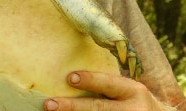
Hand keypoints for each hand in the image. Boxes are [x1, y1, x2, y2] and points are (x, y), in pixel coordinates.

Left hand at [44, 71, 173, 110]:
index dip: (90, 80)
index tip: (70, 78)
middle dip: (72, 107)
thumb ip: (109, 86)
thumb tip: (71, 78)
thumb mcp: (129, 91)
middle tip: (50, 104)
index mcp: (134, 91)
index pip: (109, 84)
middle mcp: (133, 109)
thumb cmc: (136, 103)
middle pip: (98, 108)